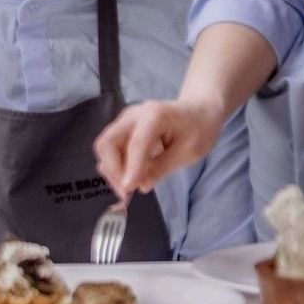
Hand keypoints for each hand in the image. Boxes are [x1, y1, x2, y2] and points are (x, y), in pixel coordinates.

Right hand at [94, 99, 224, 197]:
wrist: (198, 111)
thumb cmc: (198, 129)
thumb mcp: (188, 152)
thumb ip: (162, 167)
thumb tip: (141, 185)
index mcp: (155, 115)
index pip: (136, 144)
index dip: (131, 168)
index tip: (129, 190)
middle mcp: (134, 115)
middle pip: (108, 142)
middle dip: (113, 170)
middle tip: (127, 192)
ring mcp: (126, 121)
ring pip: (105, 147)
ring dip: (112, 170)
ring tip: (129, 188)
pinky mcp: (123, 129)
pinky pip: (111, 149)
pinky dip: (115, 166)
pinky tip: (129, 178)